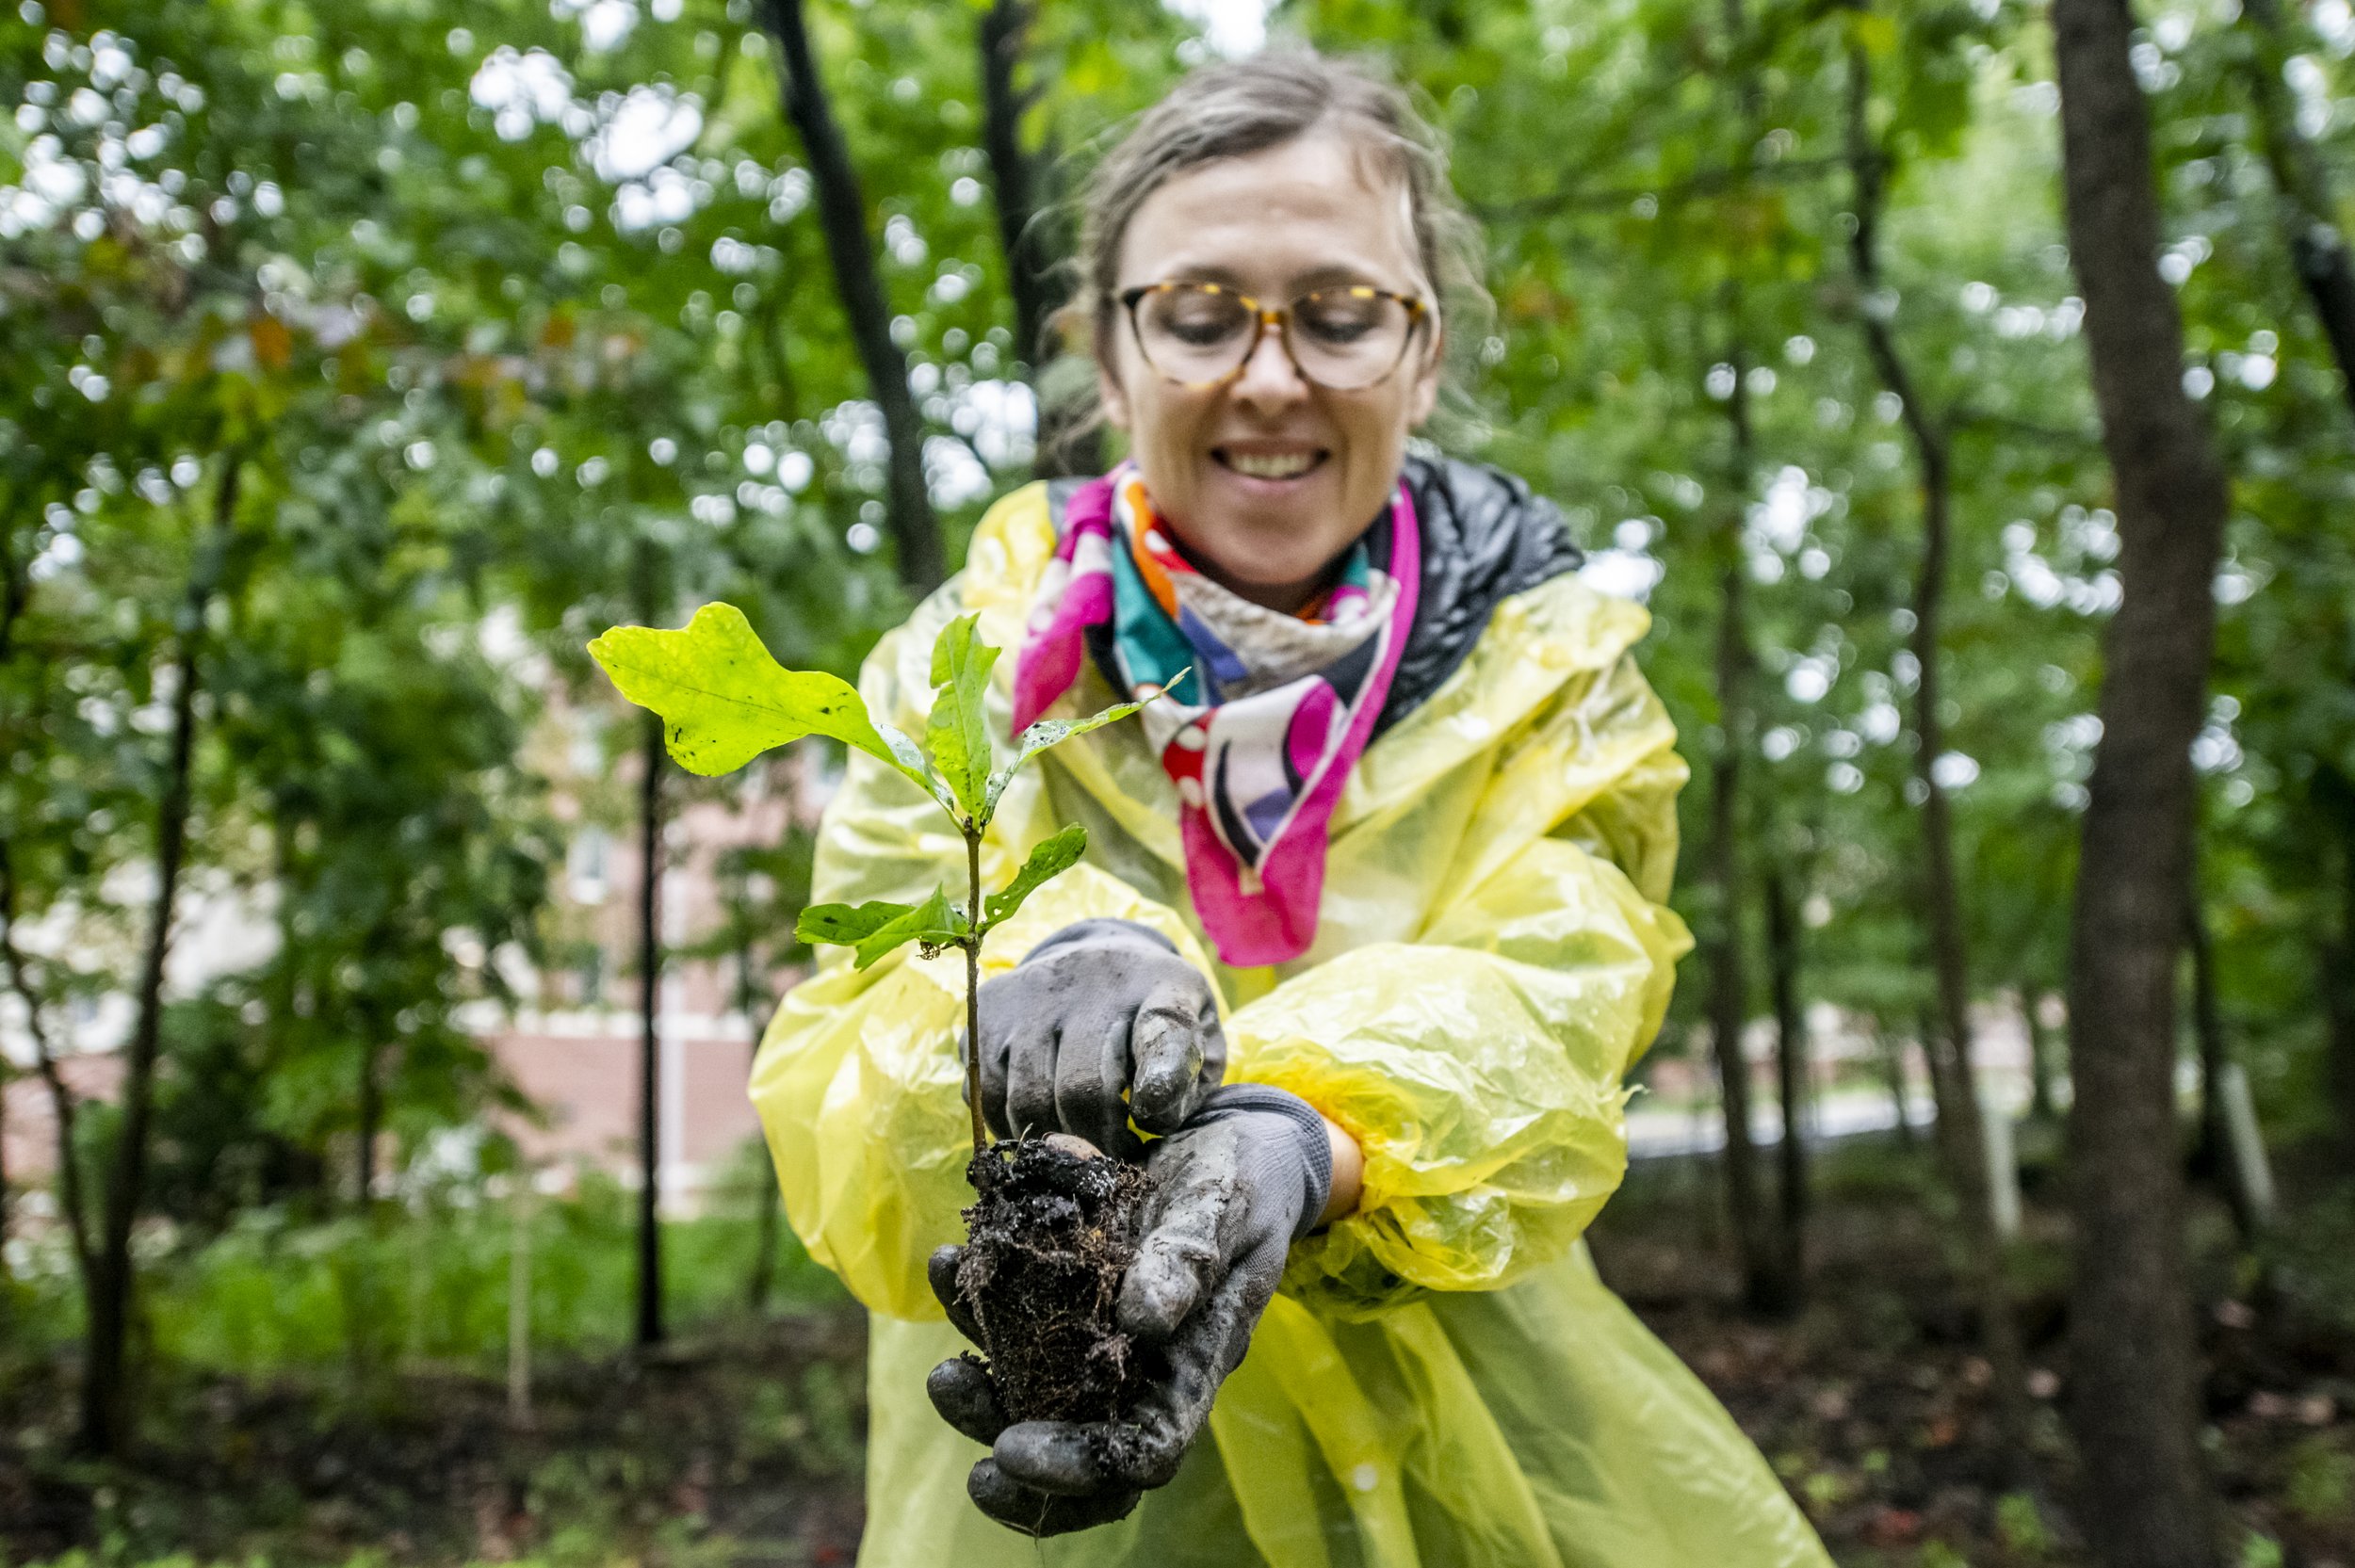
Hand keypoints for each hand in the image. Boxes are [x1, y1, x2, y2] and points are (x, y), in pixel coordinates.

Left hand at [927, 1086, 1332, 1535]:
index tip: (1010, 1451)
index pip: (1146, 1449)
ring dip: (985, 1398)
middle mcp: (1148, 1367)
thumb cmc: (1242, 1178)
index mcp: (1196, 1362)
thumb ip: (1189, 1258)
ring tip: (942, 1376)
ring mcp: (1106, 1340)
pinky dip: (977, 1308)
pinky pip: (1019, 1327)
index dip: (1080, 1467)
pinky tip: (948, 1265)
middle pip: (1086, 1454)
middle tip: (965, 1449)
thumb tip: (1144, 1322)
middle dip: (1021, 1471)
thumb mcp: (1223, 1203)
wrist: (1236, 1143)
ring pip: (1042, 1401)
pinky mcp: (1074, 1301)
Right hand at [965, 917, 1224, 1159]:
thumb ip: (1189, 1084)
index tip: (1150, 1121)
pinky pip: (986, 1093)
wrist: (1099, 960)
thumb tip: (1150, 1124)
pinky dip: (1010, 1127)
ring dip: (1054, 1141)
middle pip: (1082, 1087)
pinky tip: (1041, 1125)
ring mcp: (1033, 991)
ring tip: (1080, 1145)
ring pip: (1028, 1098)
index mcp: (1164, 984)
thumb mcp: (1199, 1041)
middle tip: (1113, 1157)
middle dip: (1099, 1142)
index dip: (1160, 1080)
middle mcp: (1094, 978)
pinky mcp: (988, 1010)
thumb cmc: (1156, 1022)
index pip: (1164, 1028)